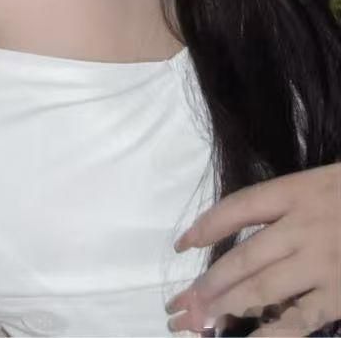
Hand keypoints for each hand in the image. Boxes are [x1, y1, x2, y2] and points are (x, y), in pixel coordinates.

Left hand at [165, 162, 340, 335]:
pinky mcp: (340, 295)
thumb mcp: (322, 183)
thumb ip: (287, 205)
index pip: (238, 208)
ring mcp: (322, 263)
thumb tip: (243, 230)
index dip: (206, 226)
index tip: (182, 244)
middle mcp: (303, 227)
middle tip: (180, 304)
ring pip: (263, 288)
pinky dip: (270, 334)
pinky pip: (299, 319)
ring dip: (227, 306)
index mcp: (296, 192)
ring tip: (200, 321)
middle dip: (209, 282)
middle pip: (243, 256)